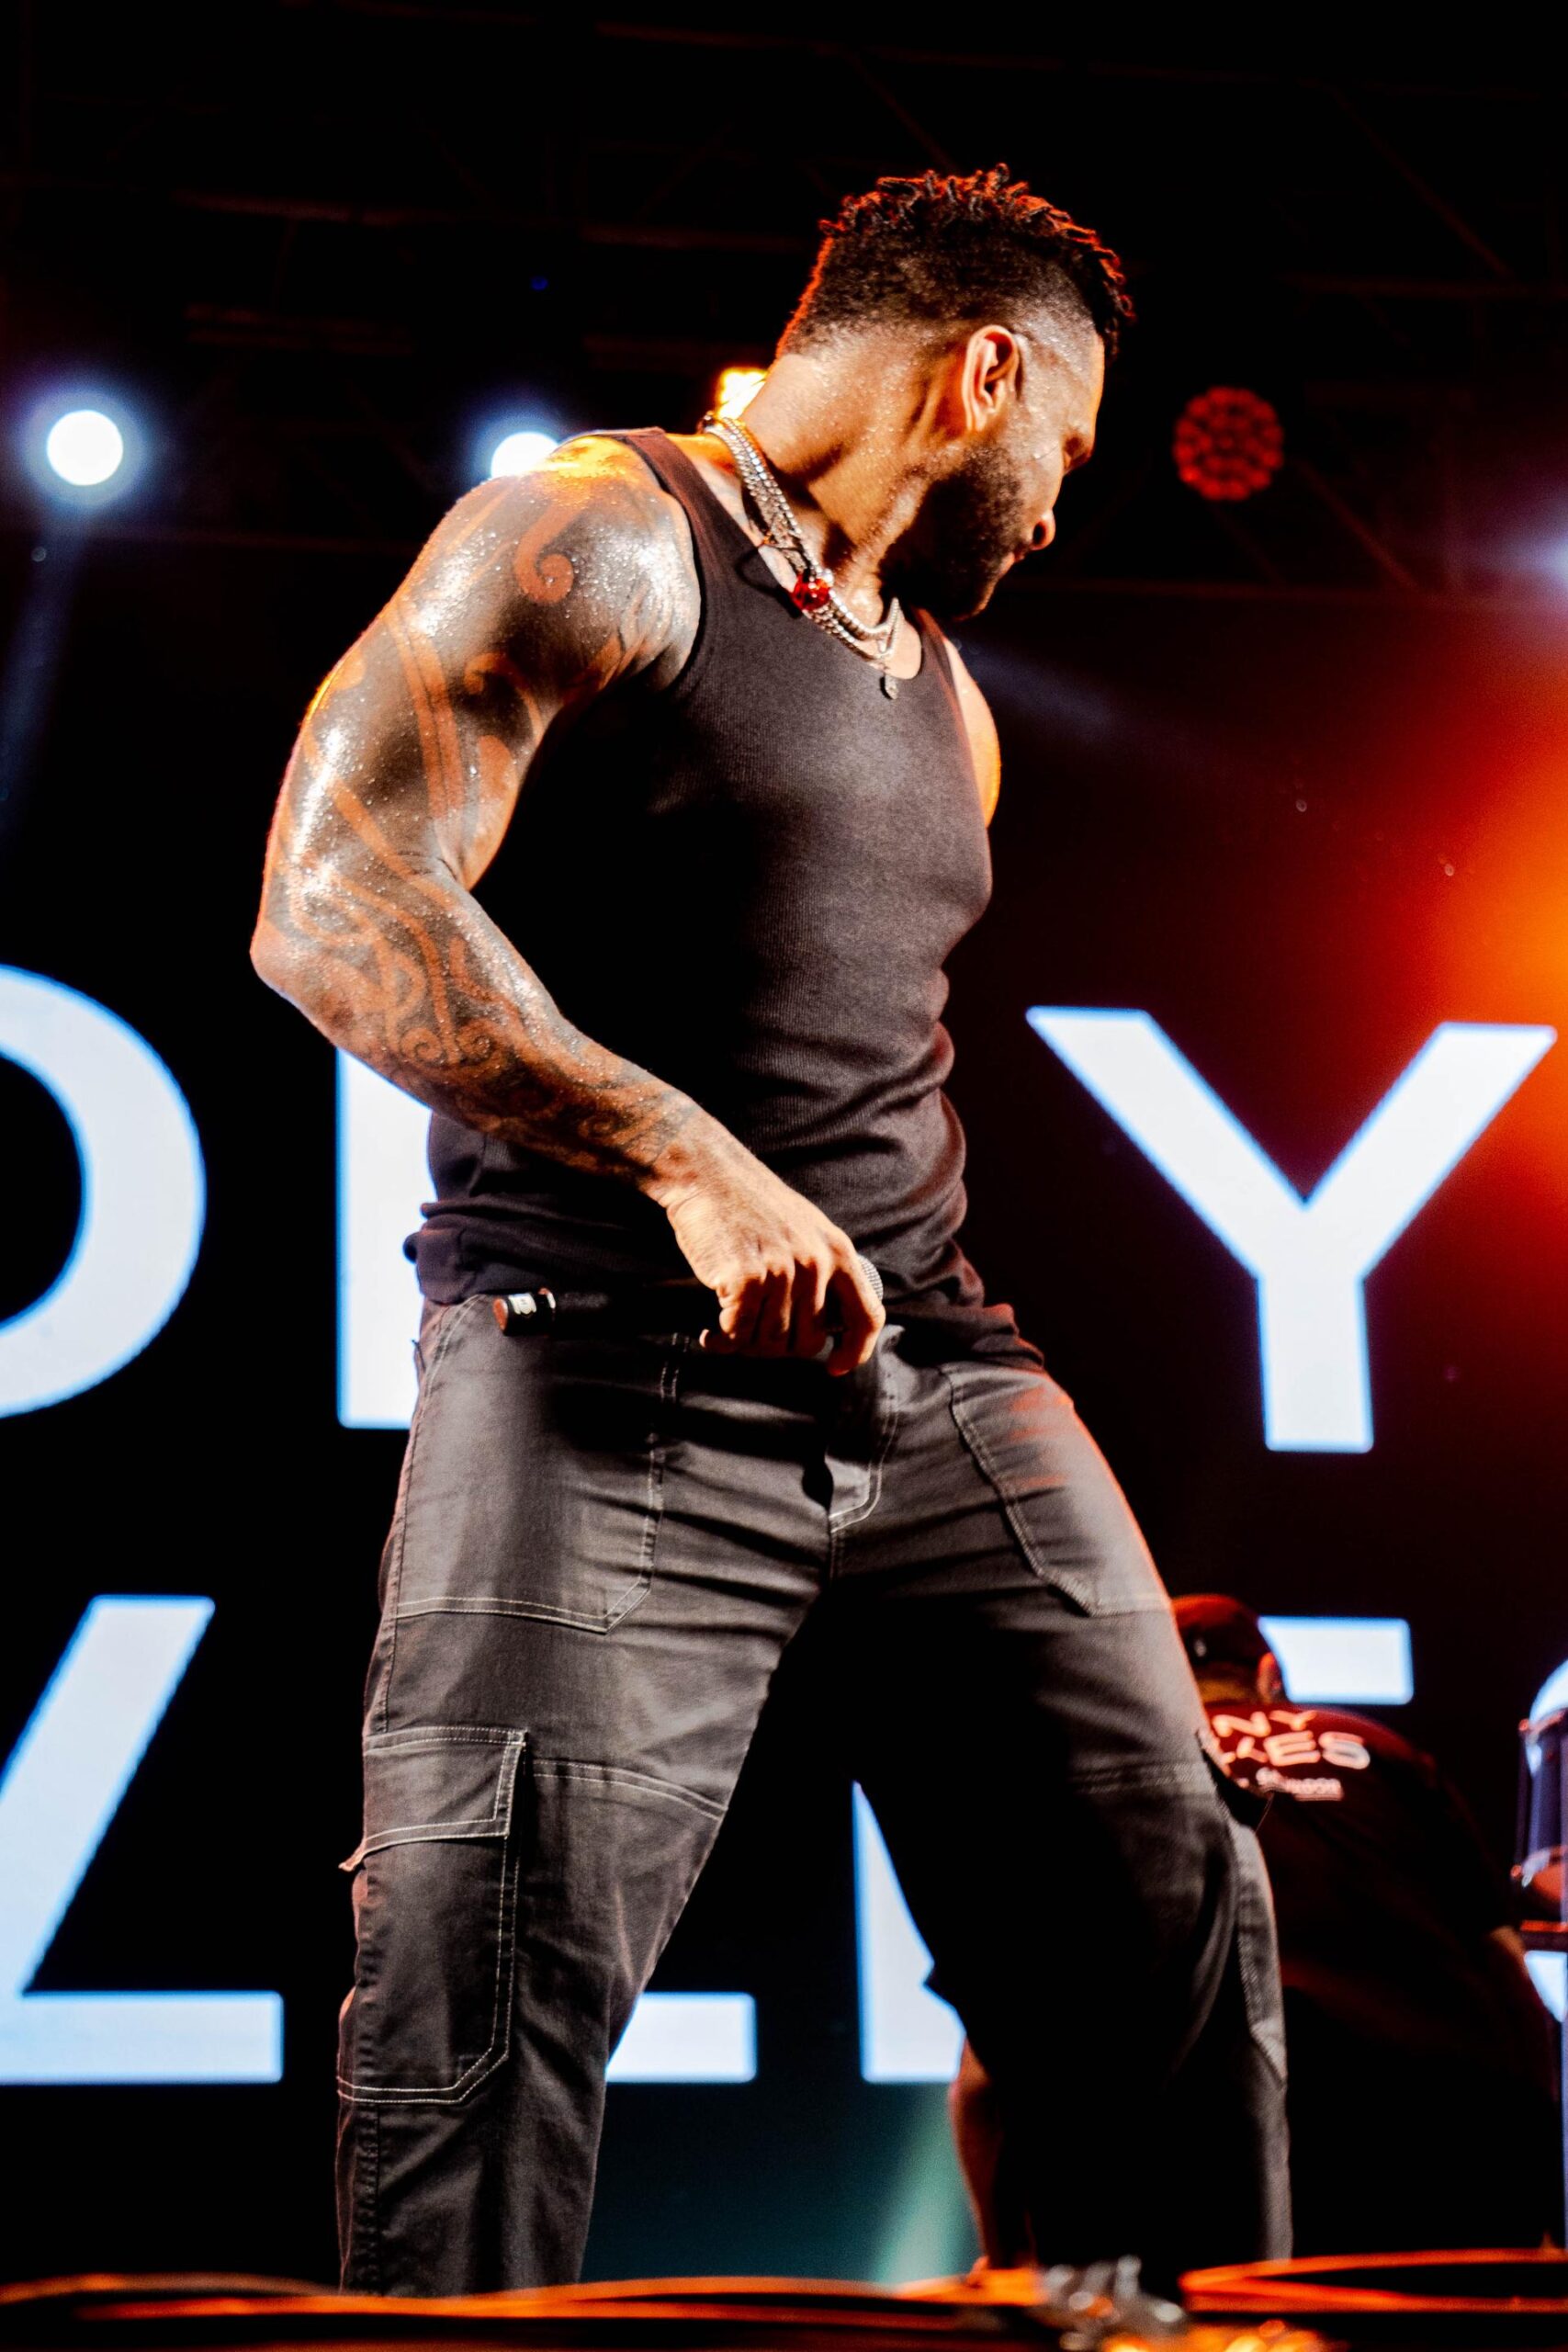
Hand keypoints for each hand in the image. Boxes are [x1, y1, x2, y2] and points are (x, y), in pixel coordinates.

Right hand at [654, 1128, 884, 1372]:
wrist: (707, 1174)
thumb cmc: (751, 1205)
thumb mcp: (806, 1228)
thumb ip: (822, 1268)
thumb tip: (829, 1325)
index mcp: (838, 1251)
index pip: (867, 1316)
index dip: (856, 1351)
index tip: (835, 1367)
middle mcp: (815, 1263)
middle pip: (808, 1341)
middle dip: (779, 1348)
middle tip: (754, 1337)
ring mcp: (781, 1271)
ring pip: (769, 1342)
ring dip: (744, 1345)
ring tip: (727, 1332)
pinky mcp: (745, 1278)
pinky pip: (737, 1334)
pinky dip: (721, 1342)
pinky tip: (710, 1335)